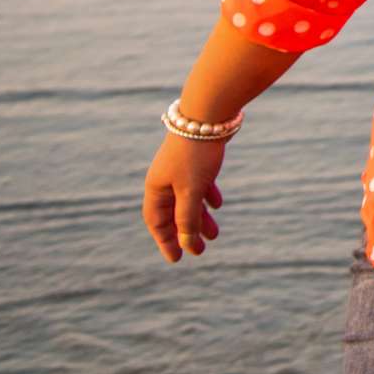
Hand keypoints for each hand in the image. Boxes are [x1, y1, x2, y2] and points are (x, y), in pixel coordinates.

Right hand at [142, 133, 227, 262]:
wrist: (208, 114)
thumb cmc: (196, 155)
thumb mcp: (191, 191)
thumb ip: (188, 218)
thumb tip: (187, 244)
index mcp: (156, 187)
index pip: (157, 222)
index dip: (166, 241)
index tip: (177, 259)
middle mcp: (164, 178)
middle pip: (173, 213)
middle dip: (186, 233)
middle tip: (199, 251)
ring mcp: (180, 168)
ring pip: (189, 199)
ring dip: (200, 217)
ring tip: (215, 234)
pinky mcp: (196, 159)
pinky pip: (199, 183)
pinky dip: (207, 195)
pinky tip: (217, 204)